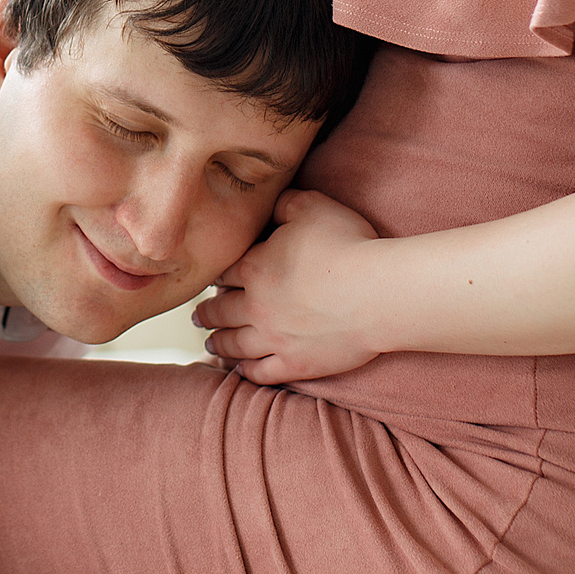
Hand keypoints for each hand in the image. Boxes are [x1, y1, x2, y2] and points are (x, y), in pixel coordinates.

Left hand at [195, 190, 384, 385]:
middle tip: (197, 317)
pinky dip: (247, 371)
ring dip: (219, 344)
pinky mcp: (297, 364)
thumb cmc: (348, 245)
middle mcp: (257, 307)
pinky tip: (241, 369)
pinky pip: (262, 372)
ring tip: (211, 344)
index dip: (216, 278)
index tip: (212, 282)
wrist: (377, 292)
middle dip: (207, 314)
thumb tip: (274, 201)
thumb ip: (285, 203)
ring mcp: (275, 339)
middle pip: (222, 312)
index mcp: (255, 269)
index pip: (223, 275)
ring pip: (235, 345)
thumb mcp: (312, 207)